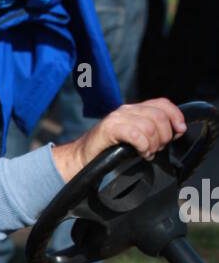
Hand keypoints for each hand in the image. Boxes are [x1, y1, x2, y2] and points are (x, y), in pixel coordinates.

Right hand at [53, 98, 186, 181]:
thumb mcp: (134, 138)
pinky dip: (143, 145)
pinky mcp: (109, 128)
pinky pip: (135, 134)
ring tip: (147, 153)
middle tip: (157, 149)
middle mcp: (126, 110)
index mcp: (134, 109)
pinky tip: (141, 153)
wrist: (81, 158)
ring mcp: (117, 118)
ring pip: (149, 126)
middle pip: (159, 116)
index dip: (176, 116)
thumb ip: (151, 132)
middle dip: (164, 136)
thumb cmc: (108, 151)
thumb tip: (173, 133)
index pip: (162, 104)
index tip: (179, 132)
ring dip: (153, 144)